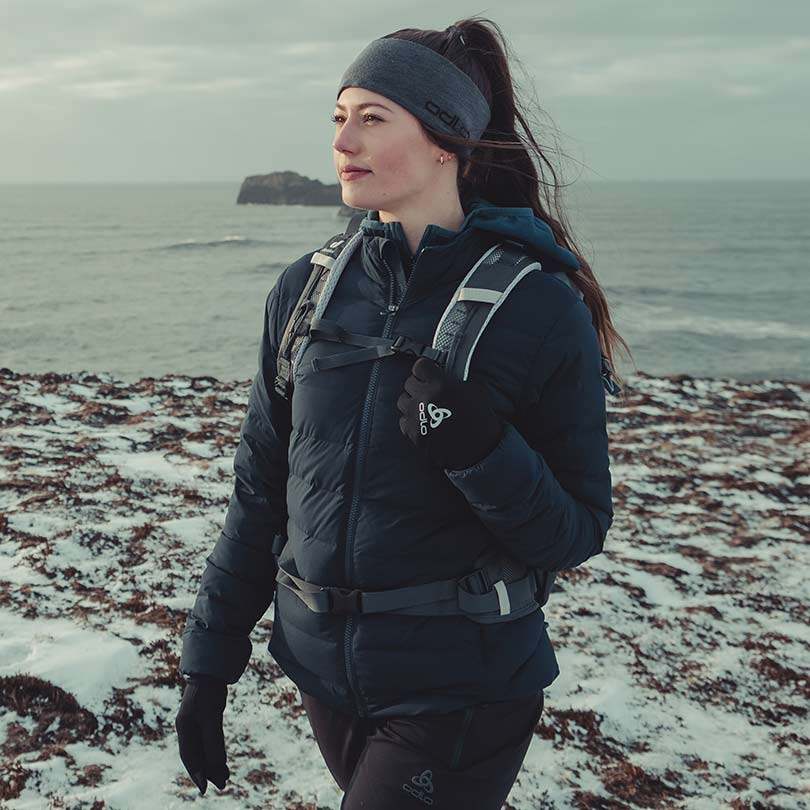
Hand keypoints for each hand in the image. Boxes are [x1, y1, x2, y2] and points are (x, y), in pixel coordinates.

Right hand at [175, 674, 230, 794]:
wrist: (211, 670)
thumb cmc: (208, 693)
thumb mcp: (211, 718)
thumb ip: (212, 742)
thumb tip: (215, 767)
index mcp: (184, 728)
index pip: (190, 756)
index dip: (197, 772)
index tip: (204, 788)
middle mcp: (189, 727)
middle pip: (198, 754)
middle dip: (208, 770)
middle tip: (221, 785)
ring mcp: (198, 722)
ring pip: (205, 748)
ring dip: (214, 763)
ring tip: (225, 778)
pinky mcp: (208, 717)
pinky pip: (211, 740)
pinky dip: (217, 751)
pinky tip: (223, 761)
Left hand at [396, 357, 503, 469]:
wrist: (480, 451)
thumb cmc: (480, 420)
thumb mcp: (474, 391)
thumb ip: (453, 380)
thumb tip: (441, 375)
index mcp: (441, 385)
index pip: (420, 366)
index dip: (425, 370)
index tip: (428, 373)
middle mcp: (425, 399)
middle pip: (409, 383)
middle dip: (419, 386)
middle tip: (429, 392)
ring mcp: (417, 417)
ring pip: (403, 401)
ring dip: (413, 402)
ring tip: (425, 408)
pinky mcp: (413, 434)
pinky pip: (403, 420)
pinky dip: (411, 420)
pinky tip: (423, 423)